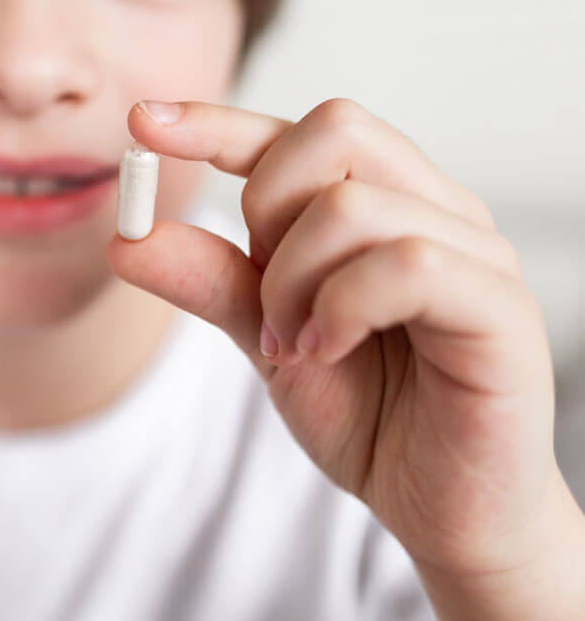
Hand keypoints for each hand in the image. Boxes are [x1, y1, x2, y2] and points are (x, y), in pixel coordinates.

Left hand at [107, 98, 581, 586]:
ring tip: (294, 346)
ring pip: (354, 205)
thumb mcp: (265, 337)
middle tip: (264, 298)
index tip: (141, 123)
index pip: (297, 133)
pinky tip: (328, 350)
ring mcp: (476, 252)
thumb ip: (210, 281)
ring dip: (293, 281)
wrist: (438, 507)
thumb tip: (128, 237)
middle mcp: (434, 209)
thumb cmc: (370, 411)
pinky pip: (409, 262)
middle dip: (265, 209)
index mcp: (382, 203)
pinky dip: (343, 306)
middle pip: (333, 132)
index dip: (218, 122)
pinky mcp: (503, 308)